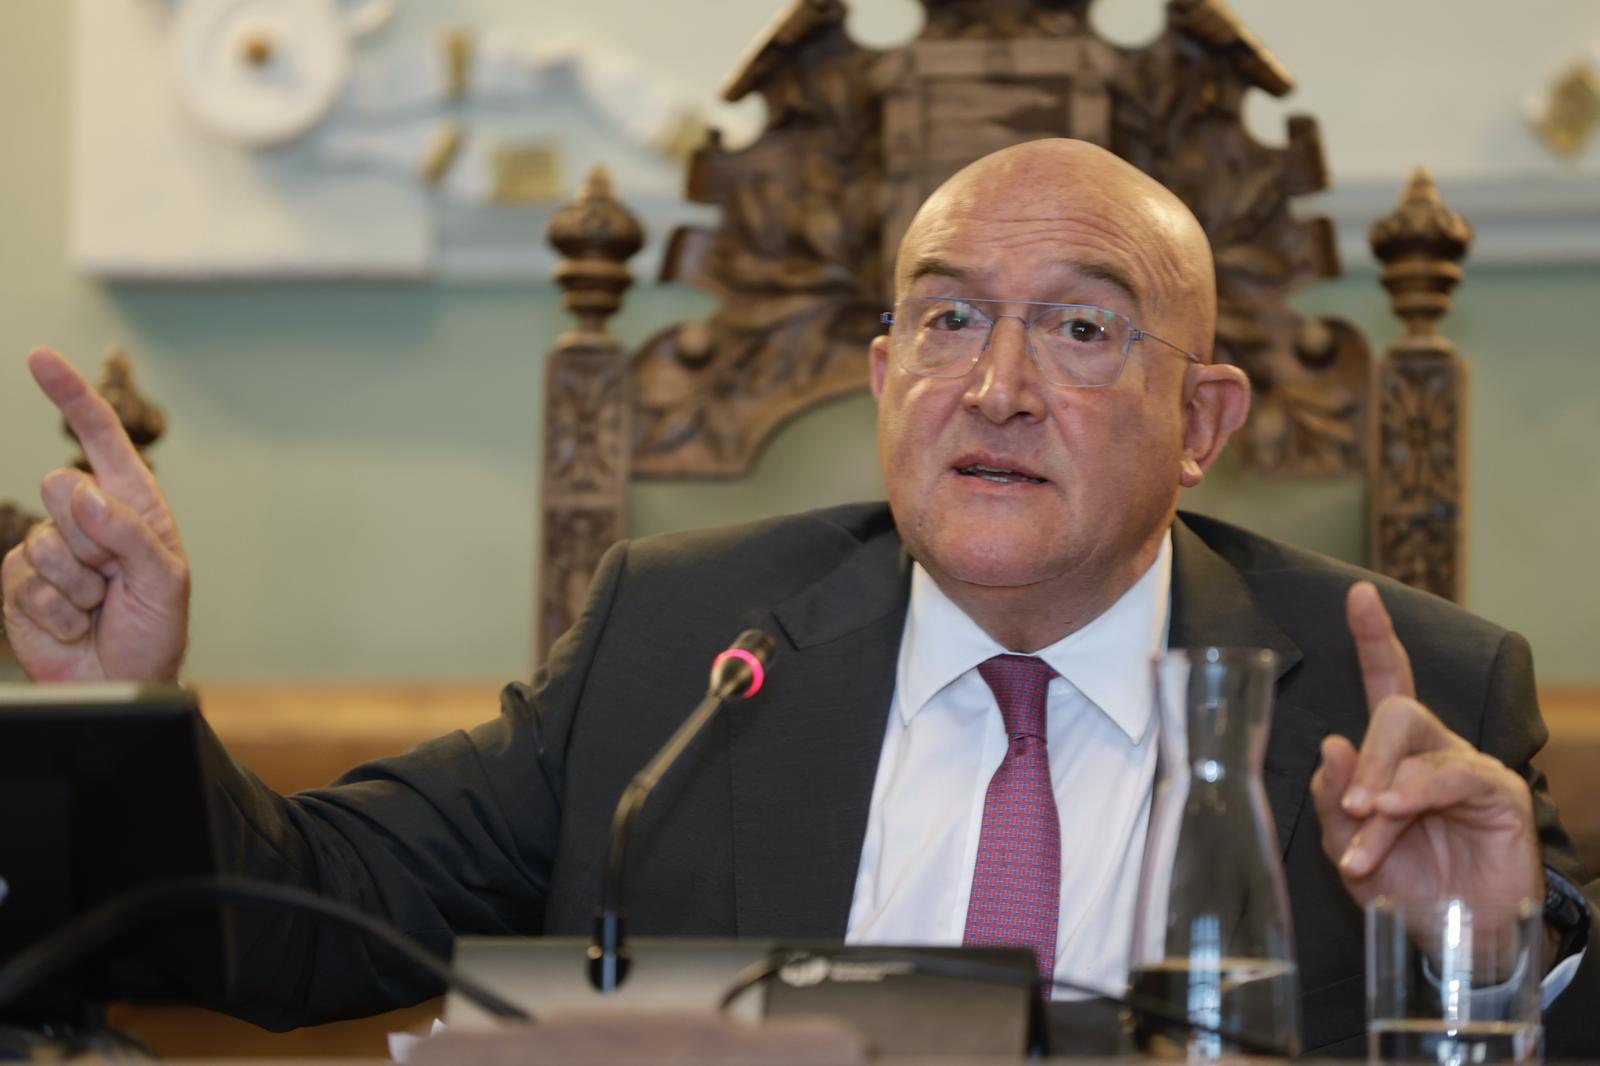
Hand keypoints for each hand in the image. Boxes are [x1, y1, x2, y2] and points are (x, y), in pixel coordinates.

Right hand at [0, 349, 188, 681]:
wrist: (124, 681)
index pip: (100, 437)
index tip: (40, 358)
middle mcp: (87, 518)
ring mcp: (49, 549)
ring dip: (78, 584)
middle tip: (115, 578)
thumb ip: (127, 533)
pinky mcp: (19, 584)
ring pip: (44, 541)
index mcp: (131, 504)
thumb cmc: (156, 628)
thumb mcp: (164, 579)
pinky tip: (75, 623)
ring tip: (99, 605)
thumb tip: (80, 491)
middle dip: (92, 538)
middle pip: (63, 488)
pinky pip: (26, 583)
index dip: (70, 395)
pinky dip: (57, 610)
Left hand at [1310, 581, 1542, 912]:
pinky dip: (1414, 795)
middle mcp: (1433, 749)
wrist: (1459, 940)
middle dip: (1364, 756)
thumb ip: (1334, 800)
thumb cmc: (1407, 886)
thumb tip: (1329, 745)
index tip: (1358, 596)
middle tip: (1354, 806)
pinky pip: (1450, 776)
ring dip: (1382, 787)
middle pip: (1394, 709)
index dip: (1373, 638)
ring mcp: (1468, 768)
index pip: (1384, 683)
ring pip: (1416, 744)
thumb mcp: (1350, 848)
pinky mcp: (1499, 794)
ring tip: (1368, 827)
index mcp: (1394, 754)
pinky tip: (1392, 814)